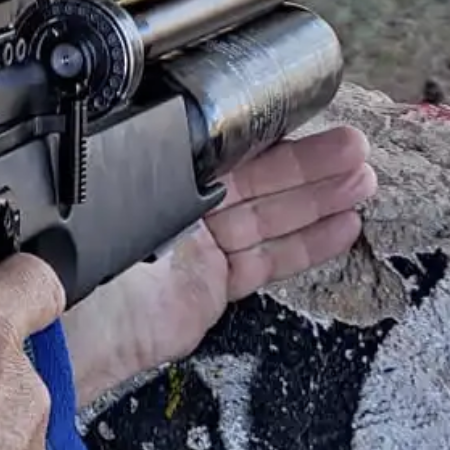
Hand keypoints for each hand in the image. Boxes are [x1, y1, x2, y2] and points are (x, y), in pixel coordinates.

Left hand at [60, 125, 375, 405]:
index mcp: (160, 175)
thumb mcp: (132, 197)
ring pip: (272, 217)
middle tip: (356, 150)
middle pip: (260, 180)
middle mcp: (186, 207)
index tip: (314, 123)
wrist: (86, 326)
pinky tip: (342, 227)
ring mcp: (203, 247)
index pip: (229, 149)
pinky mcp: (216, 284)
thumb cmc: (92, 257)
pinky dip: (308, 244)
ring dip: (319, 200)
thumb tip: (215, 136)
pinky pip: (269, 259)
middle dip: (312, 166)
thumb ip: (178, 168)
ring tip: (363, 182)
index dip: (273, 137)